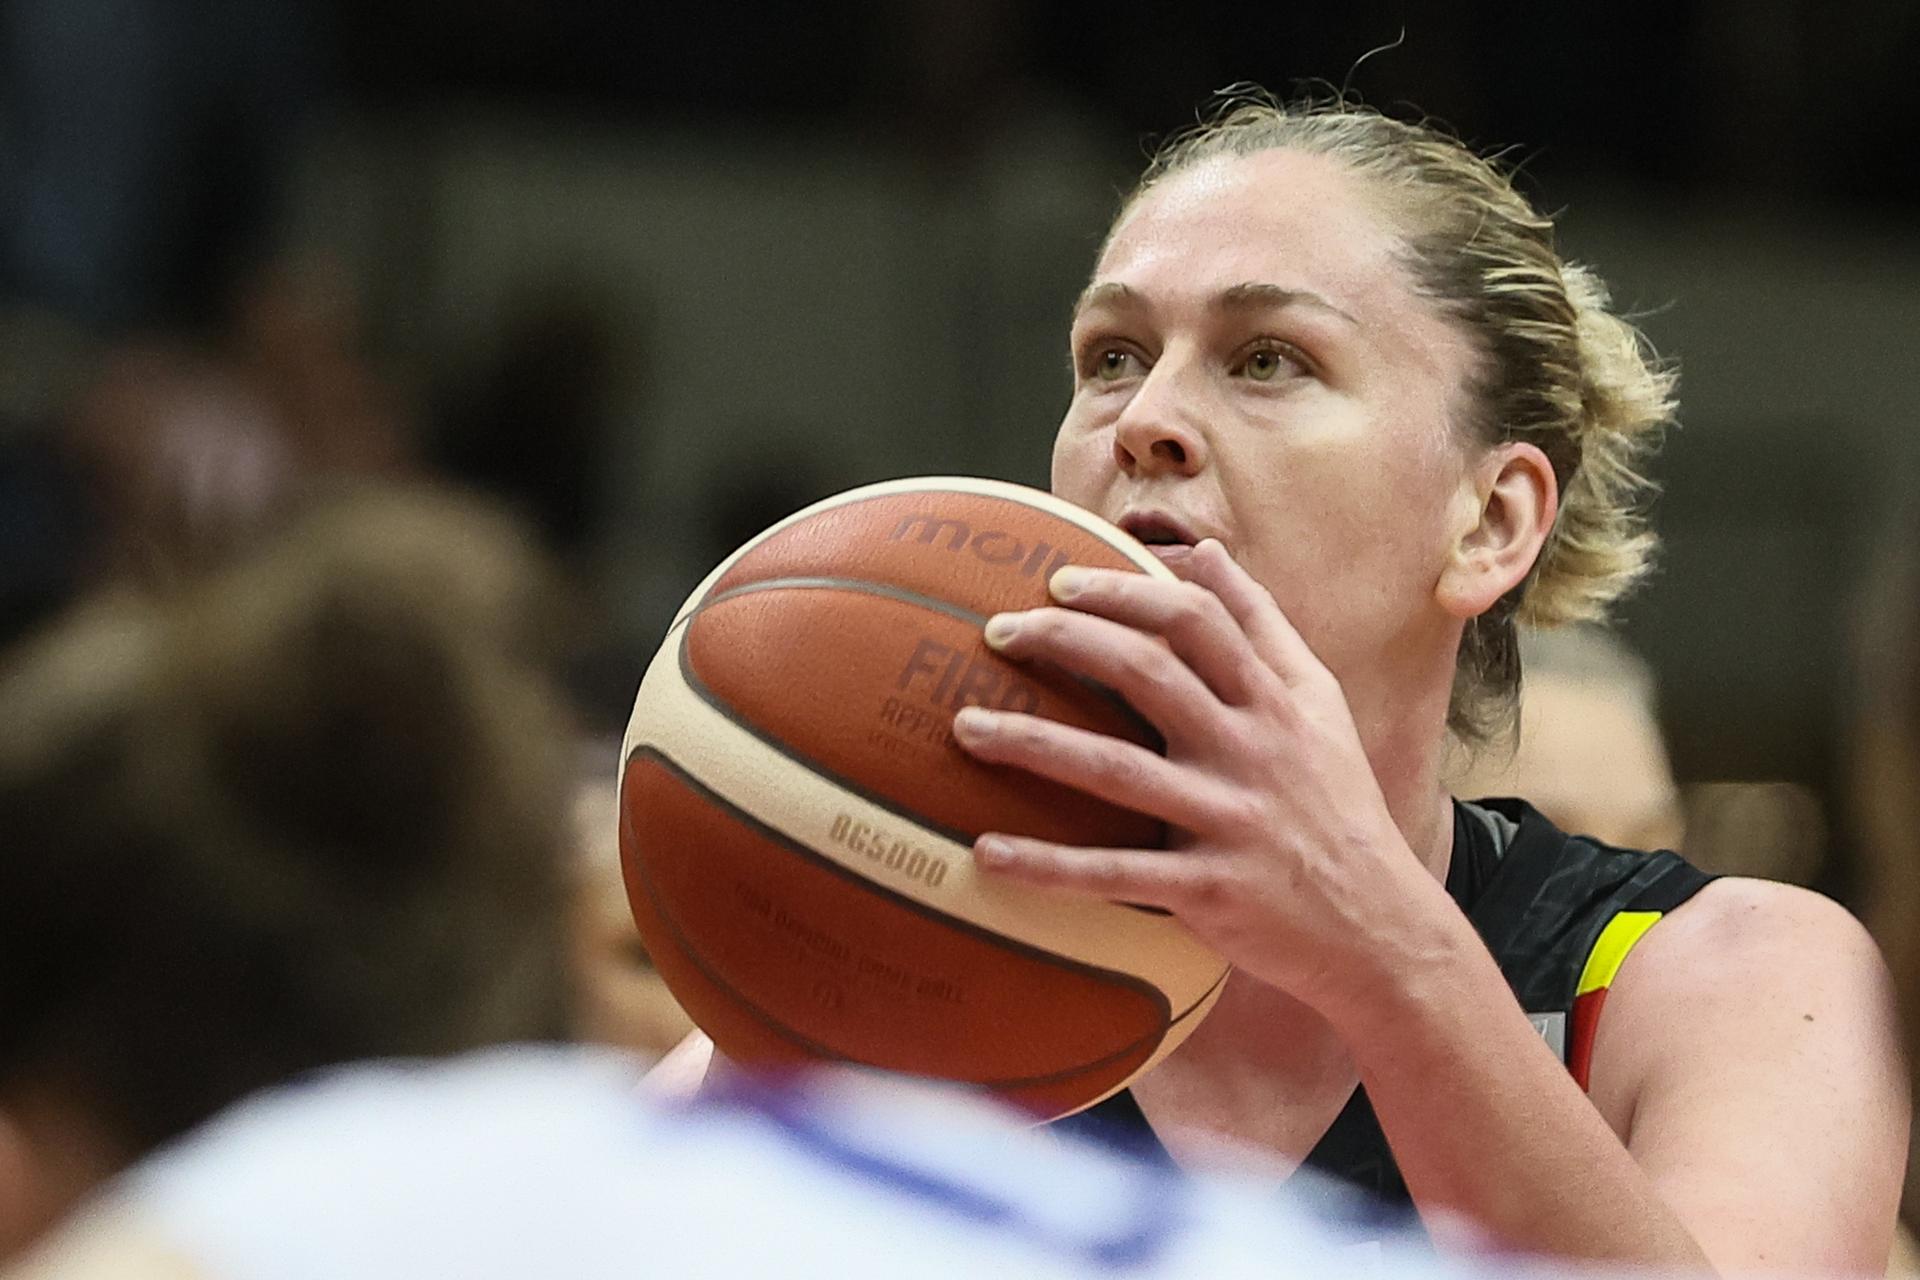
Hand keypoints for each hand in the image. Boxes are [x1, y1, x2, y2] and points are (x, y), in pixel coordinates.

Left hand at [949, 539, 1453, 1015]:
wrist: (1380, 926)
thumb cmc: (1335, 804)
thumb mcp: (1319, 704)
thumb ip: (1263, 626)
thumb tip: (1207, 554)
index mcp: (1274, 700)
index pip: (1196, 620)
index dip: (1125, 591)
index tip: (1060, 580)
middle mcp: (1252, 750)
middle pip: (1148, 673)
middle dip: (1067, 642)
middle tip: (996, 631)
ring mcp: (1228, 820)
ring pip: (1117, 770)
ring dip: (1033, 743)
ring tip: (962, 727)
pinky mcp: (1209, 891)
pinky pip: (1114, 874)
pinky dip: (1048, 866)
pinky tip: (986, 853)